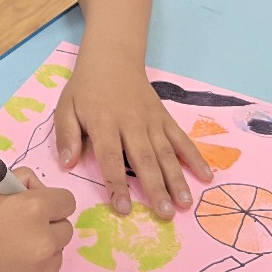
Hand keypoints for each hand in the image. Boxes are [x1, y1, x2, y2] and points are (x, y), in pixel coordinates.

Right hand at [0, 169, 74, 271]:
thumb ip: (23, 184)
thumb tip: (41, 193)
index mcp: (33, 210)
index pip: (66, 202)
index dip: (49, 203)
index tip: (32, 210)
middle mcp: (44, 242)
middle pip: (64, 231)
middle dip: (46, 229)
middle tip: (14, 234)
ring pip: (55, 257)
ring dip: (39, 255)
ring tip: (3, 257)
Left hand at [54, 61, 213, 219]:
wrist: (112, 58)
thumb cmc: (86, 88)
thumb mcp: (66, 107)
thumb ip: (66, 135)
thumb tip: (67, 164)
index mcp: (104, 124)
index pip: (111, 158)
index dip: (117, 185)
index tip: (124, 208)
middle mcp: (131, 124)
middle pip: (144, 160)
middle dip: (156, 188)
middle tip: (165, 214)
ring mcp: (151, 121)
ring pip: (166, 153)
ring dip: (177, 179)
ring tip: (186, 203)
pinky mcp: (164, 117)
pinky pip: (182, 139)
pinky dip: (195, 157)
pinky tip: (206, 175)